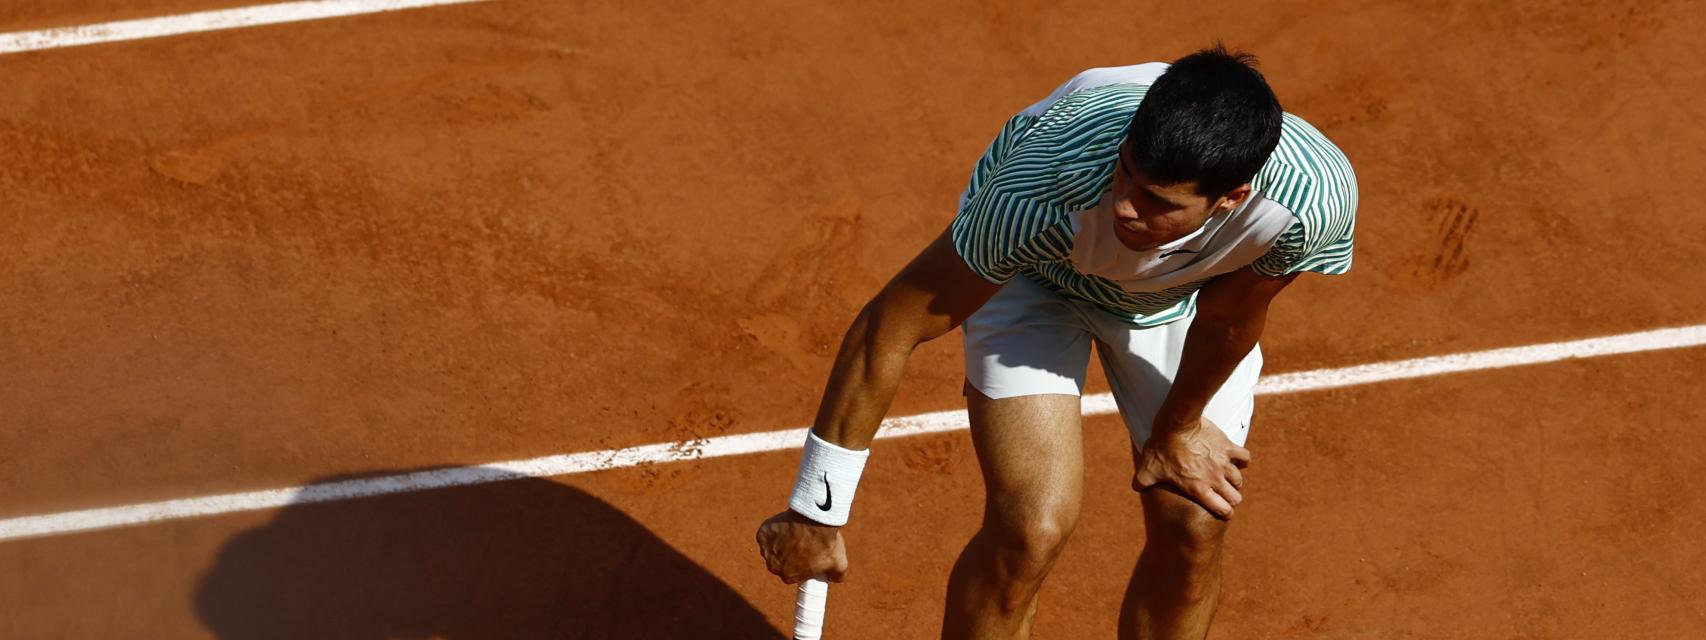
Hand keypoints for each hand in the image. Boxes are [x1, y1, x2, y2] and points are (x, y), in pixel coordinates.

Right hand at [755, 509, 848, 583]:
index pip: (791, 574)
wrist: (815, 519)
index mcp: (788, 576)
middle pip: (779, 562)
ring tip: (795, 532)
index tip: (805, 556)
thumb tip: (836, 578)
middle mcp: (774, 566)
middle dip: (787, 554)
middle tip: (801, 542)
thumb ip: (838, 575)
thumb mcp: (839, 563)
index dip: (798, 565)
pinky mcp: (763, 534)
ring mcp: (766, 550)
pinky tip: (785, 525)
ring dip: (779, 542)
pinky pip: (767, 534)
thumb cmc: (826, 542)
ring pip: (772, 547)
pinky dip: (773, 530)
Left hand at [1133, 417, 1251, 518]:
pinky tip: (1235, 460)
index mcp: (1199, 488)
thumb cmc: (1162, 448)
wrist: (1176, 423)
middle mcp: (1215, 478)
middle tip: (1223, 494)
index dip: (1225, 512)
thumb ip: (1142, 482)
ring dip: (1234, 481)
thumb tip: (1136, 488)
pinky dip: (1243, 461)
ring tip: (1226, 478)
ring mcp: (1224, 463)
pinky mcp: (1228, 446)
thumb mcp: (1148, 468)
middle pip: (1235, 497)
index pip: (1224, 509)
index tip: (1223, 510)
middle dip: (1231, 498)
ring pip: (1239, 479)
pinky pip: (1245, 457)